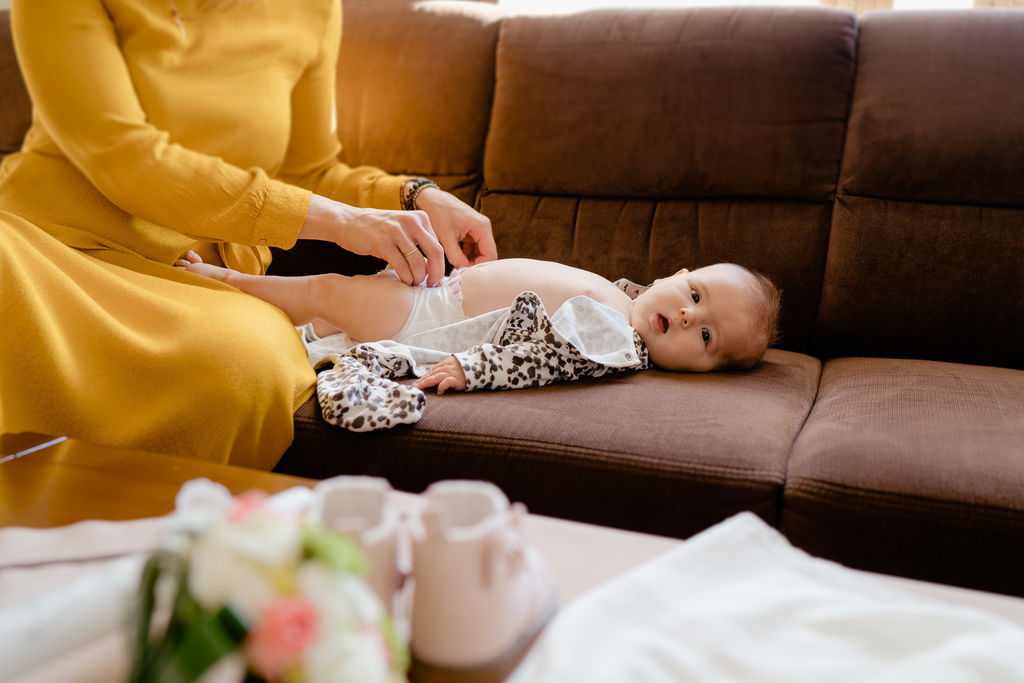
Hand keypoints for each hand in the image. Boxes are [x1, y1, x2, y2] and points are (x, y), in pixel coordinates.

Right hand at [299, 195, 444, 285]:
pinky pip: (401, 266)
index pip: (438, 245)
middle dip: (436, 273)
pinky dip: (406, 277)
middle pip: (435, 252)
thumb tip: (433, 268)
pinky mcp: (382, 243)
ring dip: (418, 278)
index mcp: (420, 217)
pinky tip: (404, 281)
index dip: (440, 265)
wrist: (348, 222)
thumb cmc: (377, 230)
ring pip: (418, 262)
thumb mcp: (402, 229)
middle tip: (432, 285)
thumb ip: (419, 243)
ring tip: (414, 283)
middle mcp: (410, 222)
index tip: (436, 278)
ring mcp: (396, 231)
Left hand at [413, 356, 467, 394]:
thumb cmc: (468, 368)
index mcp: (446, 363)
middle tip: (413, 387)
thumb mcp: (456, 365)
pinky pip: (447, 382)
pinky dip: (442, 386)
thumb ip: (447, 369)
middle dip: (421, 381)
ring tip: (419, 388)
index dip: (424, 377)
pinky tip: (439, 392)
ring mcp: (452, 373)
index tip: (416, 383)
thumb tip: (437, 377)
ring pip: (435, 377)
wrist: (481, 365)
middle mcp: (447, 367)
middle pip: (431, 374)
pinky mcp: (457, 379)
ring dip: (426, 382)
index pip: (432, 371)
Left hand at [414, 187, 497, 267]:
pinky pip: (473, 248)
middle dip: (475, 264)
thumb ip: (456, 257)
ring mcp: (478, 230)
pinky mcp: (471, 232)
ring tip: (456, 265)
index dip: (480, 266)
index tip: (466, 273)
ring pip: (480, 252)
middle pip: (487, 254)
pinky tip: (454, 257)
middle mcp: (484, 228)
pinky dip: (465, 255)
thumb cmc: (438, 214)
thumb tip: (463, 272)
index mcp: (482, 227)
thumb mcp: (446, 238)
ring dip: (470, 260)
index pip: (490, 254)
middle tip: (461, 272)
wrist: (430, 199)